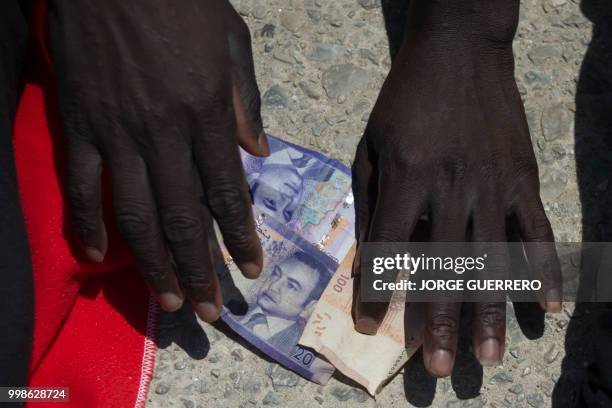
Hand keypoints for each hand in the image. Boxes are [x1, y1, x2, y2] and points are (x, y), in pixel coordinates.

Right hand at [48, 0, 267, 320]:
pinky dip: (87, 226)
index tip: (253, 270)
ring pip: (135, 215)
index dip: (241, 237)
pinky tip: (96, 258)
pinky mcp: (78, 125)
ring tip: (170, 301)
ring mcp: (116, 133)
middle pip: (184, 217)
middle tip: (213, 311)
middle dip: (202, 269)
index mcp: (206, 113)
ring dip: (153, 264)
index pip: (228, 192)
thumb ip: (245, 100)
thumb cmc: (181, 2)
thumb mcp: (232, 42)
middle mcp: (164, 133)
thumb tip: (260, 151)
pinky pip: (81, 186)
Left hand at [352, 0, 560, 376]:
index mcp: (404, 179)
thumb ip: (370, 198)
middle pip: (443, 268)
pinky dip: (544, 271)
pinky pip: (535, 232)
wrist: (457, 53)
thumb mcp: (371, 144)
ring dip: (492, 313)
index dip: (377, 293)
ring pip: (491, 261)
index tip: (370, 329)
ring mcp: (491, 185)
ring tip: (489, 358)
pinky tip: (548, 307)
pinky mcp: (521, 178)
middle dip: (439, 321)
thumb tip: (368, 253)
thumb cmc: (404, 100)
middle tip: (439, 369)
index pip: (388, 250)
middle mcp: (448, 189)